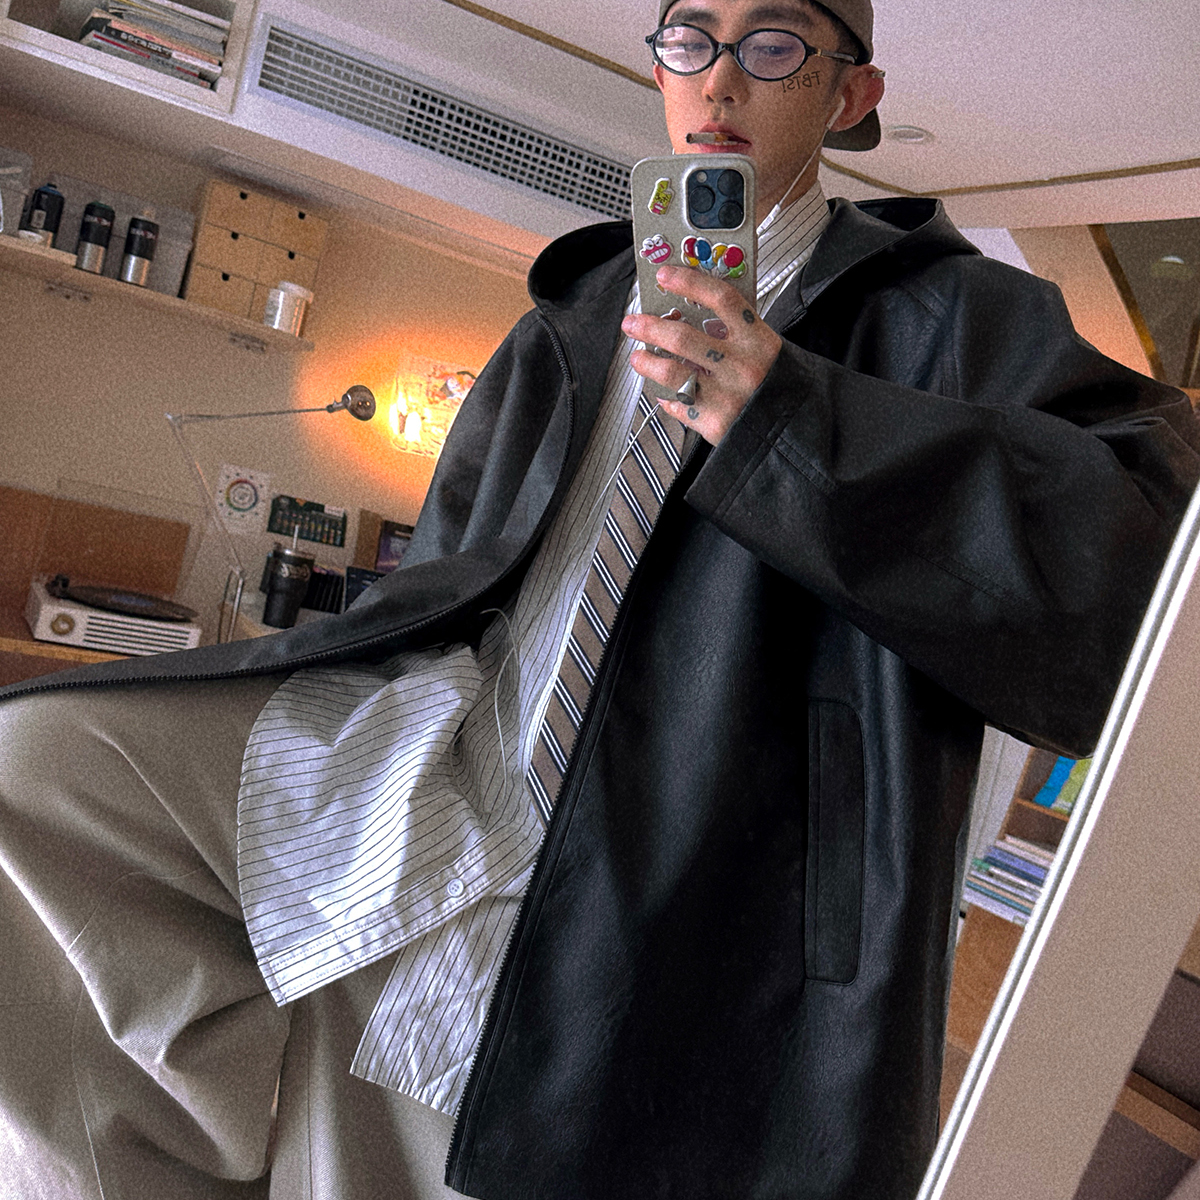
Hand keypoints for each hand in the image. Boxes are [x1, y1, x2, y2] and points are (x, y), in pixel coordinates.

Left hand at [621, 264, 781, 444]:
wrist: (797, 433)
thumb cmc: (780, 388)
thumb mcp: (769, 352)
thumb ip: (736, 335)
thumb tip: (693, 317)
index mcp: (758, 340)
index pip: (721, 299)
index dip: (689, 283)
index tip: (666, 275)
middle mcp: (741, 366)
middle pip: (684, 337)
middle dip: (651, 327)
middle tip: (634, 322)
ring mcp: (726, 396)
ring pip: (672, 373)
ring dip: (648, 362)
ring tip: (638, 356)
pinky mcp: (715, 423)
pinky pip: (679, 405)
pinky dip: (667, 397)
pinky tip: (662, 392)